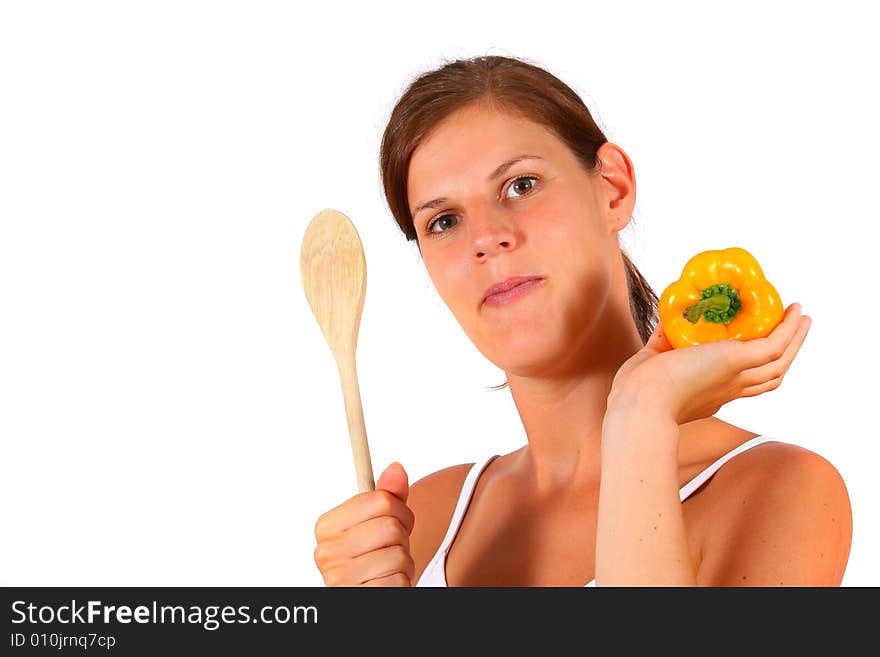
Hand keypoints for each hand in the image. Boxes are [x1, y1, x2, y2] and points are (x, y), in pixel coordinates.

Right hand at [313, 462, 414, 585]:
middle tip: (391, 550)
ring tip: (388, 570)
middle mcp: (325, 551)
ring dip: (403, 564)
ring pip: (398, 555)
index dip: (400, 512)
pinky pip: (398, 581)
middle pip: (391, 527)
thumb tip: (396, 468)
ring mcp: (338, 578)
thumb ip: (389, 496)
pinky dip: (401, 584)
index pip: (382, 501)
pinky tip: (386, 585)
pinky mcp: (355, 597)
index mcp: (327, 526)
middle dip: (402, 539)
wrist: (370, 594)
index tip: (393, 524)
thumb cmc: (375, 557)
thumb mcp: (381, 523)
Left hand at [608, 303, 811, 424]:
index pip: (741, 383)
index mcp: (711, 394)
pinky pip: (775, 345)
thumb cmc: (636, 390)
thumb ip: (661, 343)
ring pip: (779, 361)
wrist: (640, 402)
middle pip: (769, 375)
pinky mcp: (736, 362)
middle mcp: (728, 389)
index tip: (756, 347)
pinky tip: (794, 315)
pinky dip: (789, 330)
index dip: (754, 367)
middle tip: (793, 330)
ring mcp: (736, 376)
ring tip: (801, 318)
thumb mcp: (653, 361)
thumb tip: (666, 324)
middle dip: (785, 354)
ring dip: (795, 339)